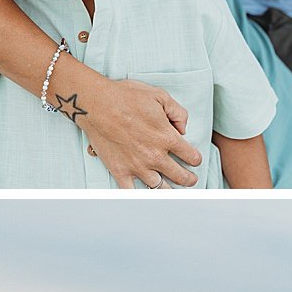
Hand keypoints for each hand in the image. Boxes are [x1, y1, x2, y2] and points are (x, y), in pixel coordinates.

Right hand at [78, 73, 202, 187]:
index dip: (195, 158)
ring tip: (171, 189)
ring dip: (169, 190)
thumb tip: (183, 128)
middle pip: (181, 177)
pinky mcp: (120, 171)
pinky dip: (138, 196)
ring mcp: (138, 166)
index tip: (194, 159)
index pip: (192, 156)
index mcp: (167, 138)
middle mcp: (156, 156)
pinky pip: (132, 192)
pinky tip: (143, 195)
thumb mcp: (159, 96)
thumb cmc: (125, 97)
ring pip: (160, 188)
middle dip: (189, 179)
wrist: (96, 104)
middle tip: (190, 180)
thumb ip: (178, 112)